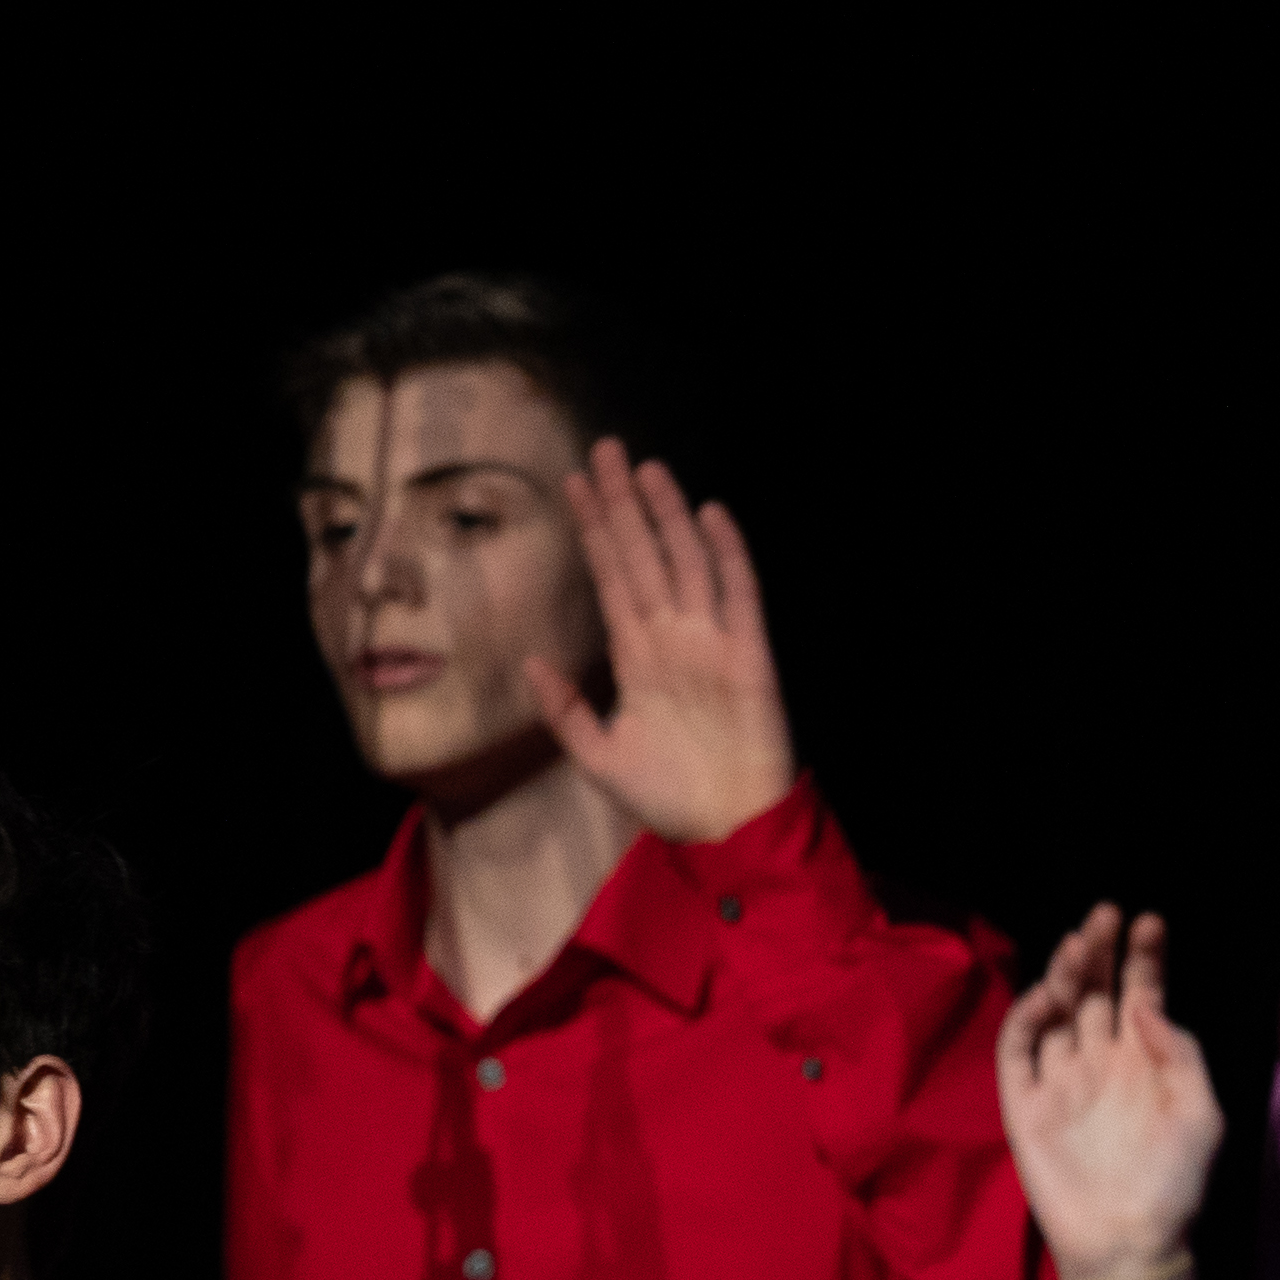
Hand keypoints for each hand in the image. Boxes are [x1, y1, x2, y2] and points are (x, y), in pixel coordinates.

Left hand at [525, 439, 795, 843]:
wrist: (726, 830)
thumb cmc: (668, 798)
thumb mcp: (599, 758)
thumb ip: (564, 712)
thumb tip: (531, 661)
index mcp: (637, 657)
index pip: (610, 578)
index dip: (593, 531)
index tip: (572, 484)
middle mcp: (672, 639)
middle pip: (643, 556)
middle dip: (622, 505)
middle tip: (604, 450)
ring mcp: (711, 643)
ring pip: (686, 563)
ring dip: (666, 516)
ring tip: (645, 468)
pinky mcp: (748, 657)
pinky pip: (740, 596)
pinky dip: (728, 554)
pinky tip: (711, 515)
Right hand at [995, 905, 1223, 1279]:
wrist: (1128, 1243)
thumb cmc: (1173, 1184)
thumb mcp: (1202, 1114)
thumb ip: (1181, 1053)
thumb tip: (1145, 1005)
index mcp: (1144, 1062)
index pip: (1140, 994)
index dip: (1144, 958)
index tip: (1149, 922)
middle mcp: (1099, 1062)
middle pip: (1093, 992)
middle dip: (1098, 951)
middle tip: (1104, 914)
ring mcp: (1060, 1081)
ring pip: (1055, 1012)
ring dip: (1064, 975)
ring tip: (1080, 944)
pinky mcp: (1023, 1105)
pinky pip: (1017, 1051)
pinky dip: (1026, 1018)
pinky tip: (1048, 996)